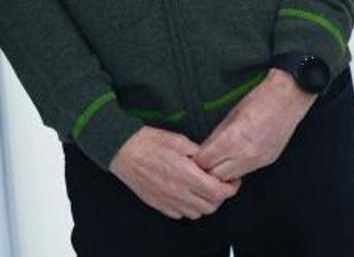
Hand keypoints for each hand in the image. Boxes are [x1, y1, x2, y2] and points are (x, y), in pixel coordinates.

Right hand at [109, 126, 240, 219]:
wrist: (121, 150)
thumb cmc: (147, 142)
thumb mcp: (178, 140)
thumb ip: (198, 152)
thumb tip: (210, 161)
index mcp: (187, 175)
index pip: (219, 192)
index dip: (230, 188)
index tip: (231, 181)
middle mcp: (179, 192)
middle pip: (211, 206)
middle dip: (219, 196)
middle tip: (217, 183)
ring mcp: (168, 201)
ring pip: (197, 213)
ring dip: (204, 203)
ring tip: (201, 189)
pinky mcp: (158, 204)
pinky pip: (180, 214)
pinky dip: (188, 207)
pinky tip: (184, 193)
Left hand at [193, 69, 315, 180]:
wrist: (288, 98)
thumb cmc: (258, 100)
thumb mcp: (231, 114)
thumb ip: (216, 135)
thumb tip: (203, 150)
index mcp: (235, 138)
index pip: (207, 161)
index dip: (196, 161)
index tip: (191, 157)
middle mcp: (248, 153)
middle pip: (217, 175)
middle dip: (206, 171)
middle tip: (199, 163)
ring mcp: (259, 159)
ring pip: (231, 178)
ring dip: (220, 173)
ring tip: (213, 163)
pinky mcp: (268, 161)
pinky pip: (245, 172)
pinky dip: (234, 170)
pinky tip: (229, 161)